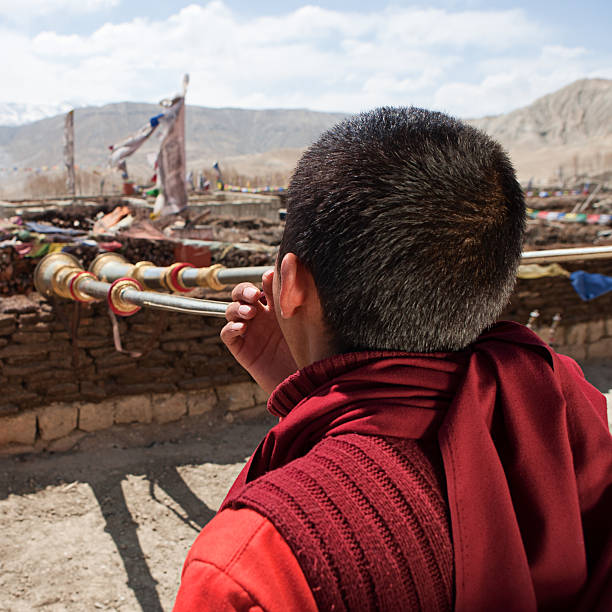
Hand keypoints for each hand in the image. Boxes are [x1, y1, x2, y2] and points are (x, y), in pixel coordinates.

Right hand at [221, 269, 296, 393]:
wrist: (306, 382)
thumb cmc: (312, 350)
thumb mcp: (305, 319)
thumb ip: (297, 295)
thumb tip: (289, 267)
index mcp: (277, 307)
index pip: (263, 285)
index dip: (263, 280)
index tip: (270, 278)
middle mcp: (261, 317)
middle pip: (242, 294)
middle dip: (244, 290)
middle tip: (254, 295)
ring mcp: (250, 332)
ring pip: (231, 310)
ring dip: (237, 307)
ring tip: (250, 313)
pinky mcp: (242, 349)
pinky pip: (227, 334)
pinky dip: (231, 327)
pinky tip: (241, 327)